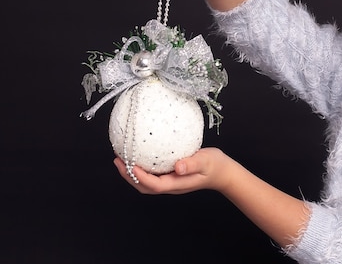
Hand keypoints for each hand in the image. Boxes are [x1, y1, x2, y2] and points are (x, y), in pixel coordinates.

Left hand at [114, 147, 231, 194]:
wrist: (222, 172)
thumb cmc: (215, 165)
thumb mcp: (206, 161)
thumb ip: (193, 164)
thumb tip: (178, 167)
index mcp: (177, 184)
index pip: (153, 184)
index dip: (139, 176)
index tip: (129, 165)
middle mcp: (171, 185)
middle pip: (144, 187)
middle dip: (128, 177)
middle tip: (117, 161)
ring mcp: (171, 182)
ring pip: (146, 183)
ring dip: (132, 173)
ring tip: (122, 159)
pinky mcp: (171, 176)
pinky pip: (153, 174)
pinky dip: (142, 168)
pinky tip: (139, 155)